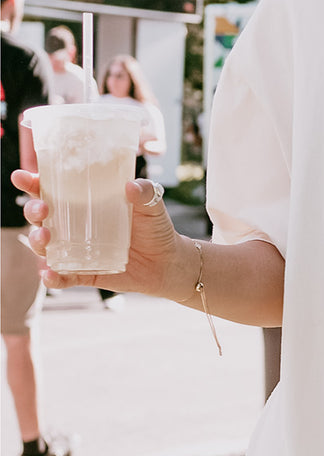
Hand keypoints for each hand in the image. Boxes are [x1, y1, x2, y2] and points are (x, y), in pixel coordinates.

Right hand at [11, 171, 189, 299]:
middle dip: (33, 210)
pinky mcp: (85, 273)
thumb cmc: (156, 229)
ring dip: (37, 241)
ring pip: (45, 246)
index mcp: (85, 204)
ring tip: (45, 237)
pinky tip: (50, 274)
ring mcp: (77, 250)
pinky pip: (63, 277)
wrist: (169, 263)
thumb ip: (145, 193)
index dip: (33, 183)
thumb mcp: (153, 206)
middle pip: (41, 216)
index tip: (22, 177)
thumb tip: (131, 186)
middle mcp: (75, 226)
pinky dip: (52, 277)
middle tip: (41, 209)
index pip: (53, 190)